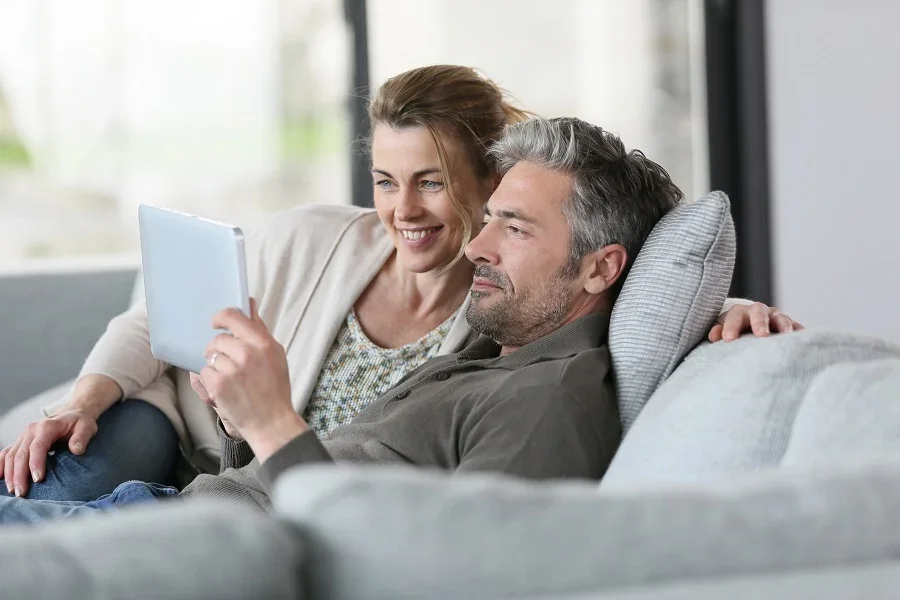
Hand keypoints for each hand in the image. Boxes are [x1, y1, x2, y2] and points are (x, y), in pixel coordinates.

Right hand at [0, 408, 97, 496]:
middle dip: (19, 475)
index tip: (38, 479)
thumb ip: (82, 437)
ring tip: (13, 491)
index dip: (36, 463)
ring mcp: (23, 435)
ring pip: (11, 456)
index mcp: (47, 426)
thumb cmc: (80, 423)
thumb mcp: (87, 427)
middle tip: (22, 493)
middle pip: (21, 454)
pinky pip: (6, 453)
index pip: (38, 446)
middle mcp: (31, 430)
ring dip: (10, 474)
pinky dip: (1, 465)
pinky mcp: (20, 441)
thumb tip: (77, 450)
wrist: (72, 414)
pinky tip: (0, 478)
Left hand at [198, 298, 306, 459]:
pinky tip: (225, 388)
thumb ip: (259, 329)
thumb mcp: (275, 354)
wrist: (271, 421)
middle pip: (219, 339)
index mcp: (263, 343)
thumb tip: (250, 303)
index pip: (234, 317)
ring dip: (216, 366)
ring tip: (230, 378)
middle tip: (229, 363)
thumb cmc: (275, 387)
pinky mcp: (219, 384)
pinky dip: (211, 380)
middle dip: (219, 350)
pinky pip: (205, 372)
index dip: (220, 318)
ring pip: (211, 356)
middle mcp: (247, 353)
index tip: (216, 323)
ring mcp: (232, 369)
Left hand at [709, 302, 803, 341]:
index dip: (731, 326)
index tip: (728, 339)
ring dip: (784, 325)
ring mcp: (776, 317)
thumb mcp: (724, 330)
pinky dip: (802, 332)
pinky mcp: (791, 326)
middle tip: (761, 335)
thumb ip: (718, 331)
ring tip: (787, 335)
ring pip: (781, 318)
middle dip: (760, 323)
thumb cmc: (734, 331)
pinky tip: (806, 339)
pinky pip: (798, 328)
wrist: (750, 325)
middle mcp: (759, 312)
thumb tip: (713, 337)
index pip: (734, 316)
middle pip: (759, 313)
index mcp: (740, 313)